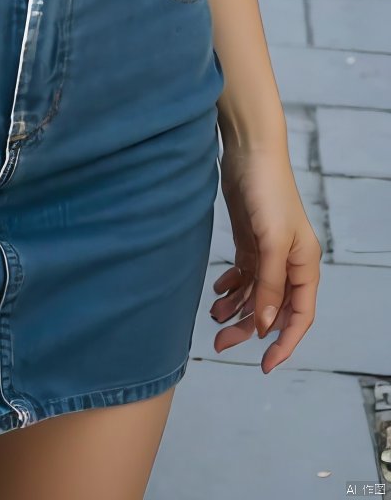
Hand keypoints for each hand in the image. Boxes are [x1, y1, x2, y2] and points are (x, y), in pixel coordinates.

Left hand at [210, 143, 321, 371]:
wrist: (249, 152)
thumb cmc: (268, 191)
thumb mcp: (271, 240)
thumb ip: (270, 283)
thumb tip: (267, 323)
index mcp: (304, 264)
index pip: (300, 315)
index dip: (284, 342)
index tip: (264, 364)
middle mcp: (289, 262)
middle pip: (273, 308)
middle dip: (249, 328)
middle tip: (221, 344)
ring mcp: (268, 251)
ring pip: (256, 293)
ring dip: (237, 308)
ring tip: (213, 318)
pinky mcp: (250, 239)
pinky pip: (244, 274)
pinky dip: (231, 286)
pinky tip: (217, 292)